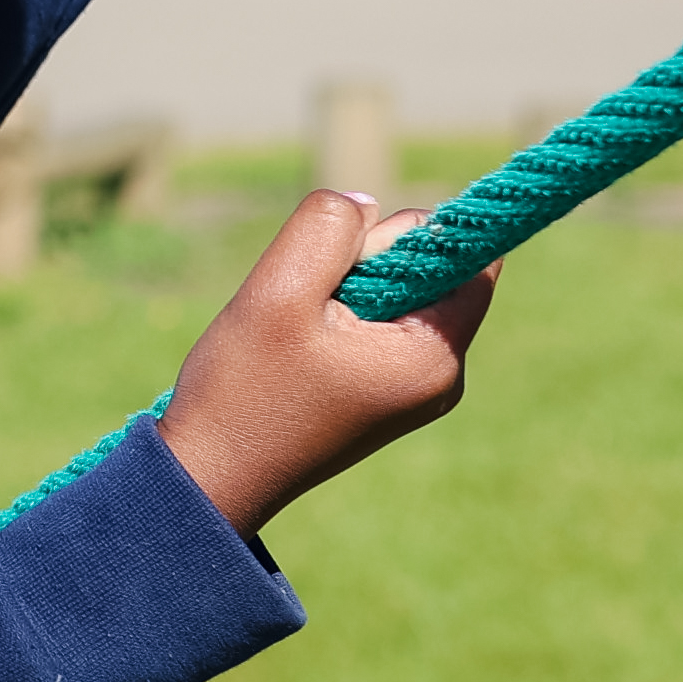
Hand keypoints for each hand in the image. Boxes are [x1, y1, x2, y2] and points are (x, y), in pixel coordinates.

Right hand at [153, 192, 498, 535]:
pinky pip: (379, 322)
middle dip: (372, 259)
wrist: (208, 479)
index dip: (417, 231)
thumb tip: (366, 203)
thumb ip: (329, 225)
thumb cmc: (244, 392)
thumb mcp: (279, 290)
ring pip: (400, 291)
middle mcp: (441, 377)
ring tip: (297, 330)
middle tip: (310, 302)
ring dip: (348, 287)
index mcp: (434, 356)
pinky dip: (341, 314)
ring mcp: (413, 389)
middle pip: (433, 269)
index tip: (355, 252)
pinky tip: (299, 346)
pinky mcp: (384, 394)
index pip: (474, 255)